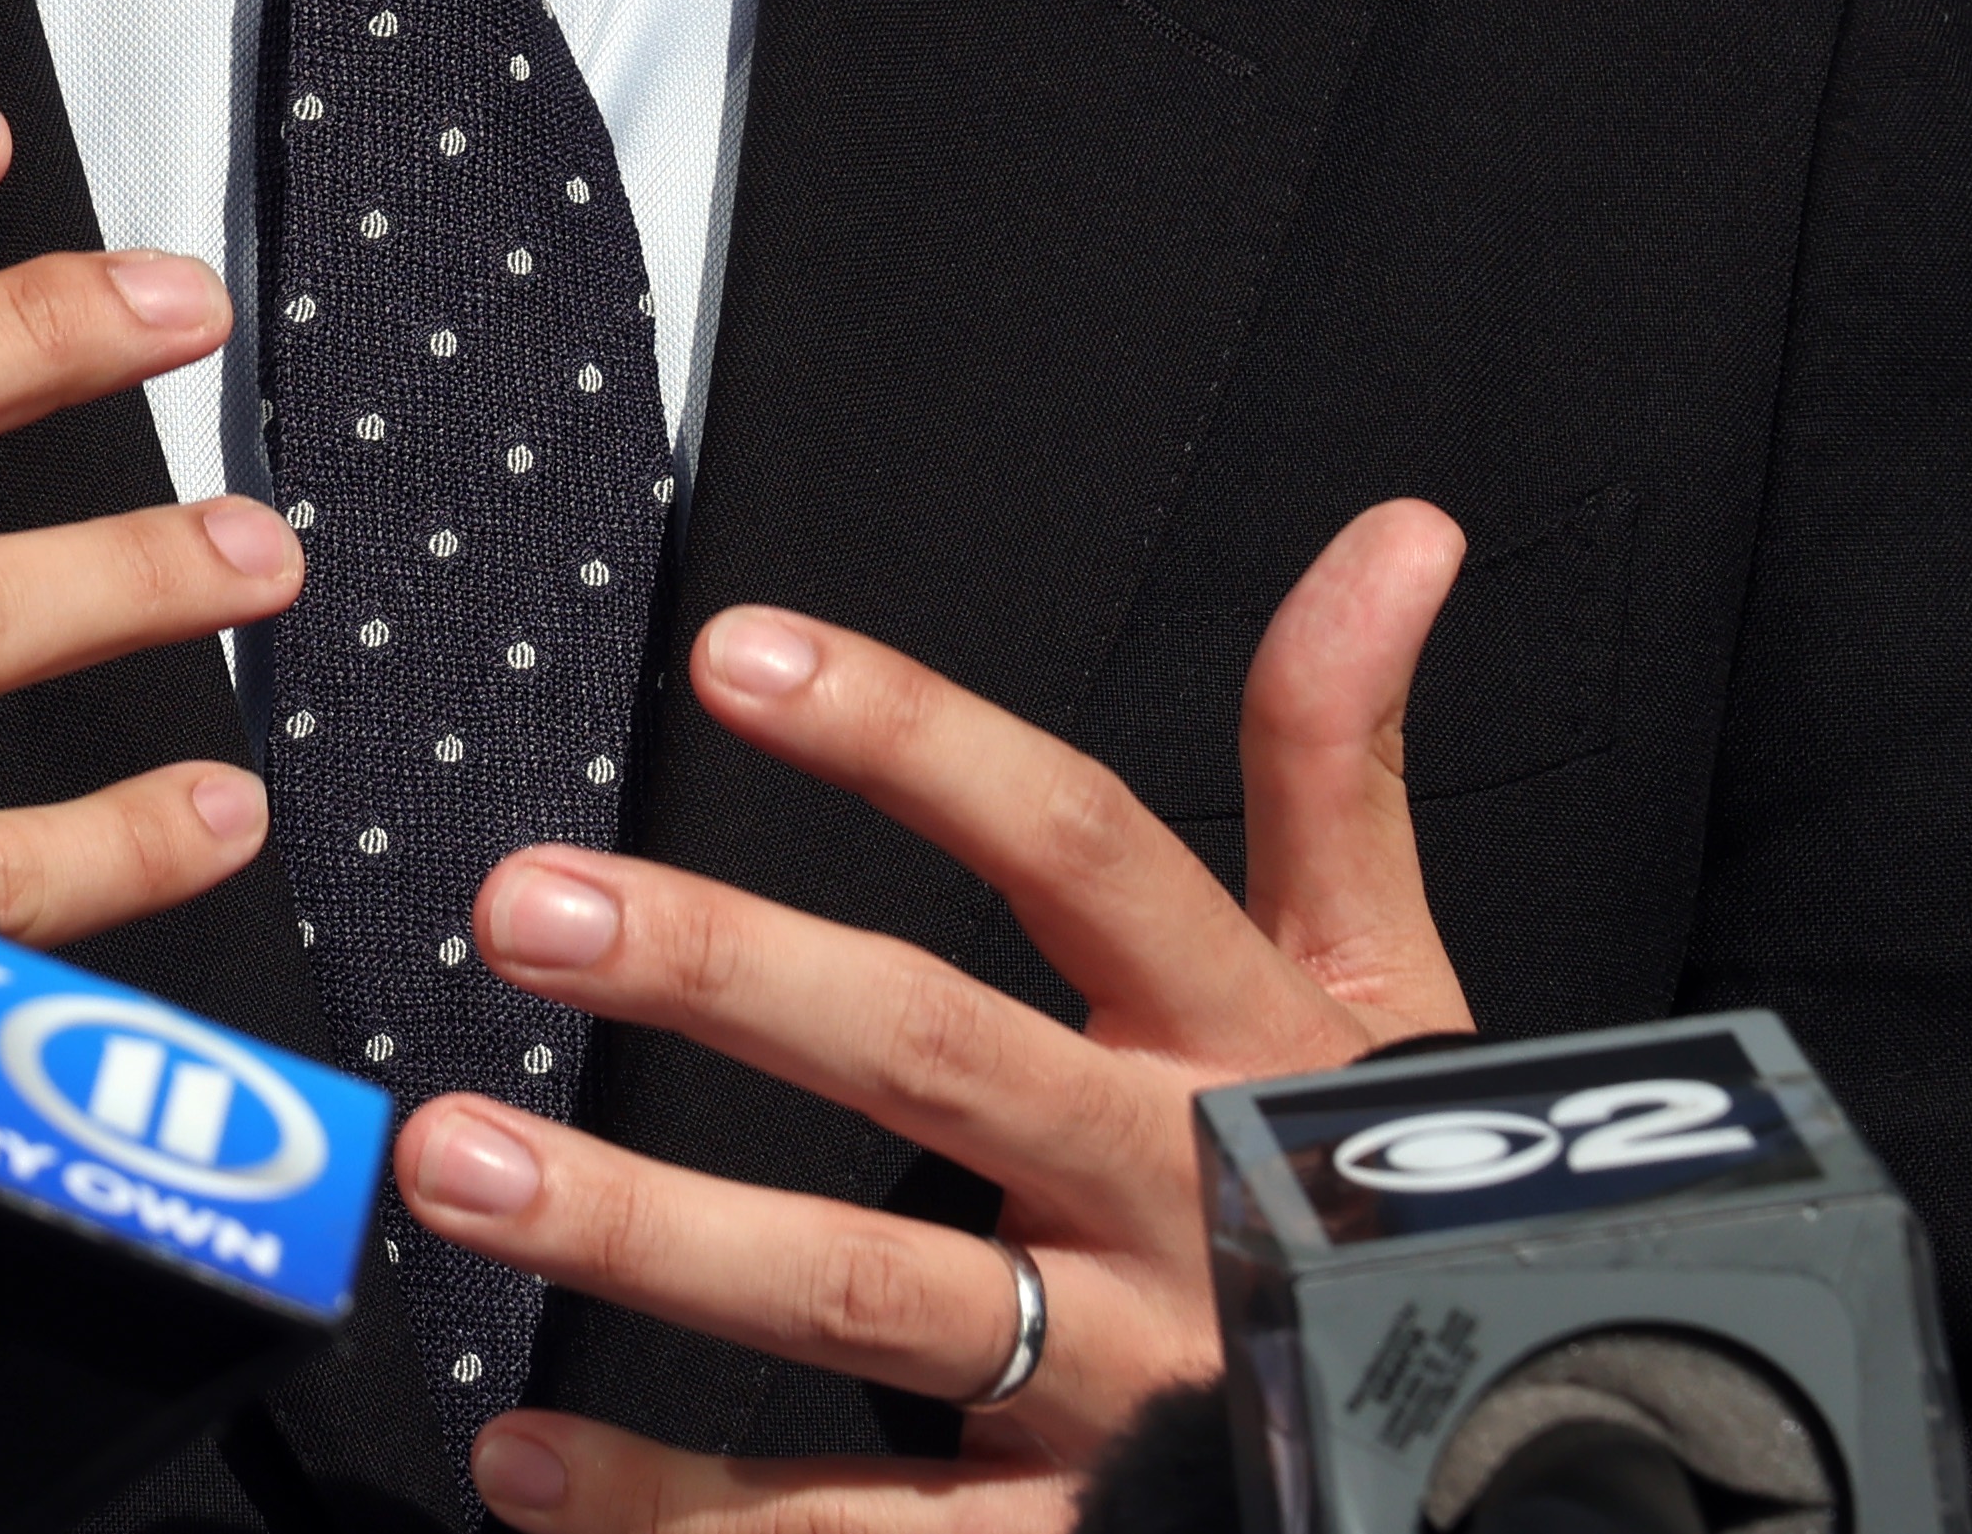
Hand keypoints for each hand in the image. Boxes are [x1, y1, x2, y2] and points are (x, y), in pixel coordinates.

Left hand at [396, 498, 1476, 1527]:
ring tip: (459, 1161)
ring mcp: (1110, 1380)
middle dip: (721, 971)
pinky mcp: (1074, 1533)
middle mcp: (1166, 1194)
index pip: (1078, 845)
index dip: (915, 741)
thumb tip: (1395, 538)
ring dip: (645, 1228)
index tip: (735, 652)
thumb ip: (1337, 766)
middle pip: (932, 1056)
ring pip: (859, 1293)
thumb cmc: (1369, 1194)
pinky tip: (521, 1457)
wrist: (1512, 1486)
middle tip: (524, 902)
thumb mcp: (1381, 988)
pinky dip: (677, 1509)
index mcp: (1238, 1039)